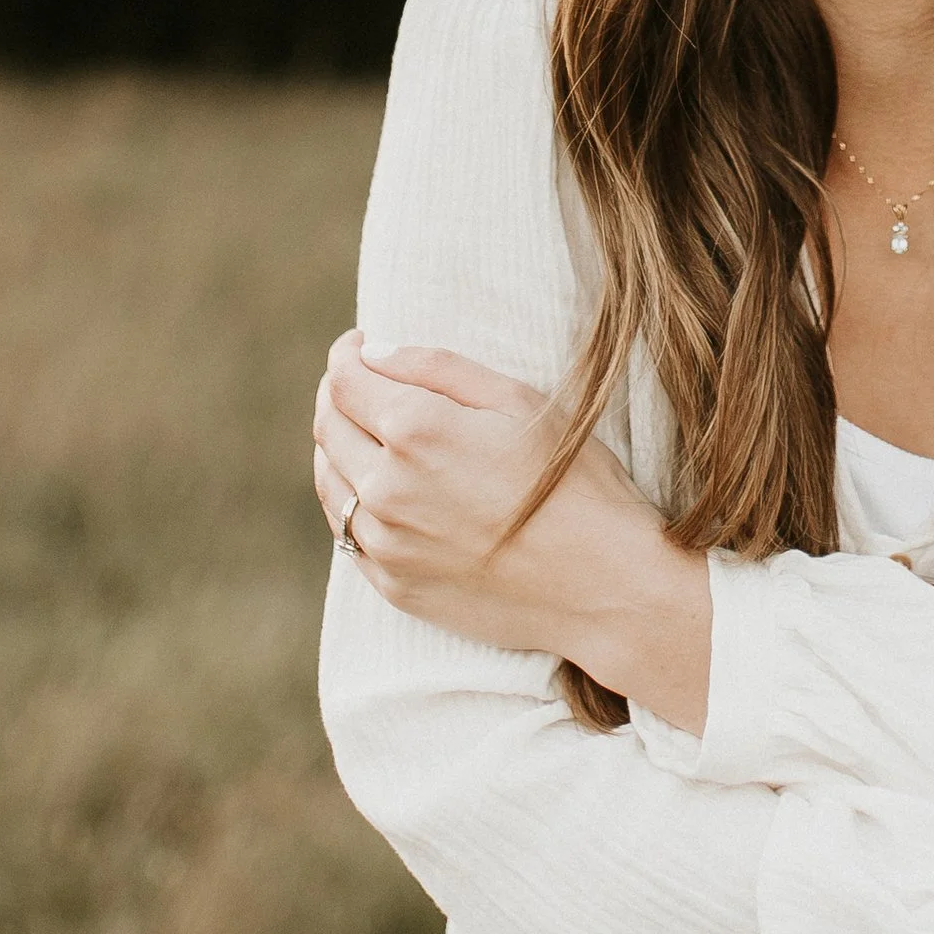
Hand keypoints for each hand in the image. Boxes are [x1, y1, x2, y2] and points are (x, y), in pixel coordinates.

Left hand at [312, 334, 711, 723]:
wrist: (605, 588)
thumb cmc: (576, 484)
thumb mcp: (519, 401)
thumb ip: (438, 368)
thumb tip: (374, 353)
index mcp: (416, 431)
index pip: (346, 381)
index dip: (345, 355)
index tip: (357, 345)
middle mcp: (387, 488)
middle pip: (328, 429)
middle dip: (335, 395)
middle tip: (355, 382)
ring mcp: (387, 543)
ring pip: (331, 483)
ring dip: (335, 449)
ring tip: (360, 432)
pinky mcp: (395, 586)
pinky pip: (349, 535)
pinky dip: (351, 502)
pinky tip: (377, 491)